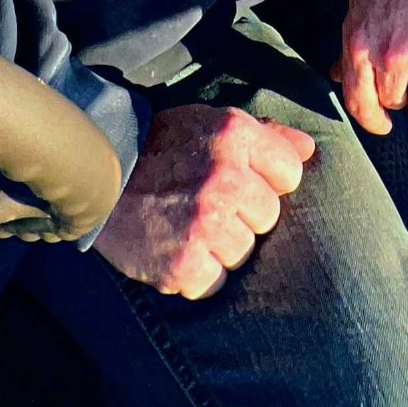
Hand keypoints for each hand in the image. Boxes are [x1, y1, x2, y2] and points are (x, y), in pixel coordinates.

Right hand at [92, 104, 316, 299]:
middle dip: (242, 215)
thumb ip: (265, 136)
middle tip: (205, 203)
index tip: (238, 180)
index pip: (289, 173)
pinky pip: (214, 281)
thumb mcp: (212, 124)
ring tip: (186, 225)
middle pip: (268, 216)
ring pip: (244, 252)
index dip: (267, 180)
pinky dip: (195, 273)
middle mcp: (225, 178)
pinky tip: (174, 247)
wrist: (98, 176)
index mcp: (236, 136)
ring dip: (219, 246)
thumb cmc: (162, 148)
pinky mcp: (184, 264)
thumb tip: (309, 150)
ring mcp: (205, 223)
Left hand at [337, 0, 407, 147]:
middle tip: (406, 83)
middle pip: (394, 100)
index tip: (380, 121)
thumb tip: (340, 73)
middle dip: (398, 95)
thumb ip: (350, 42)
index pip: (359, 100)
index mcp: (358, 43)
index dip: (370, 115)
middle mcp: (390, 55)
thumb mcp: (356, 0)